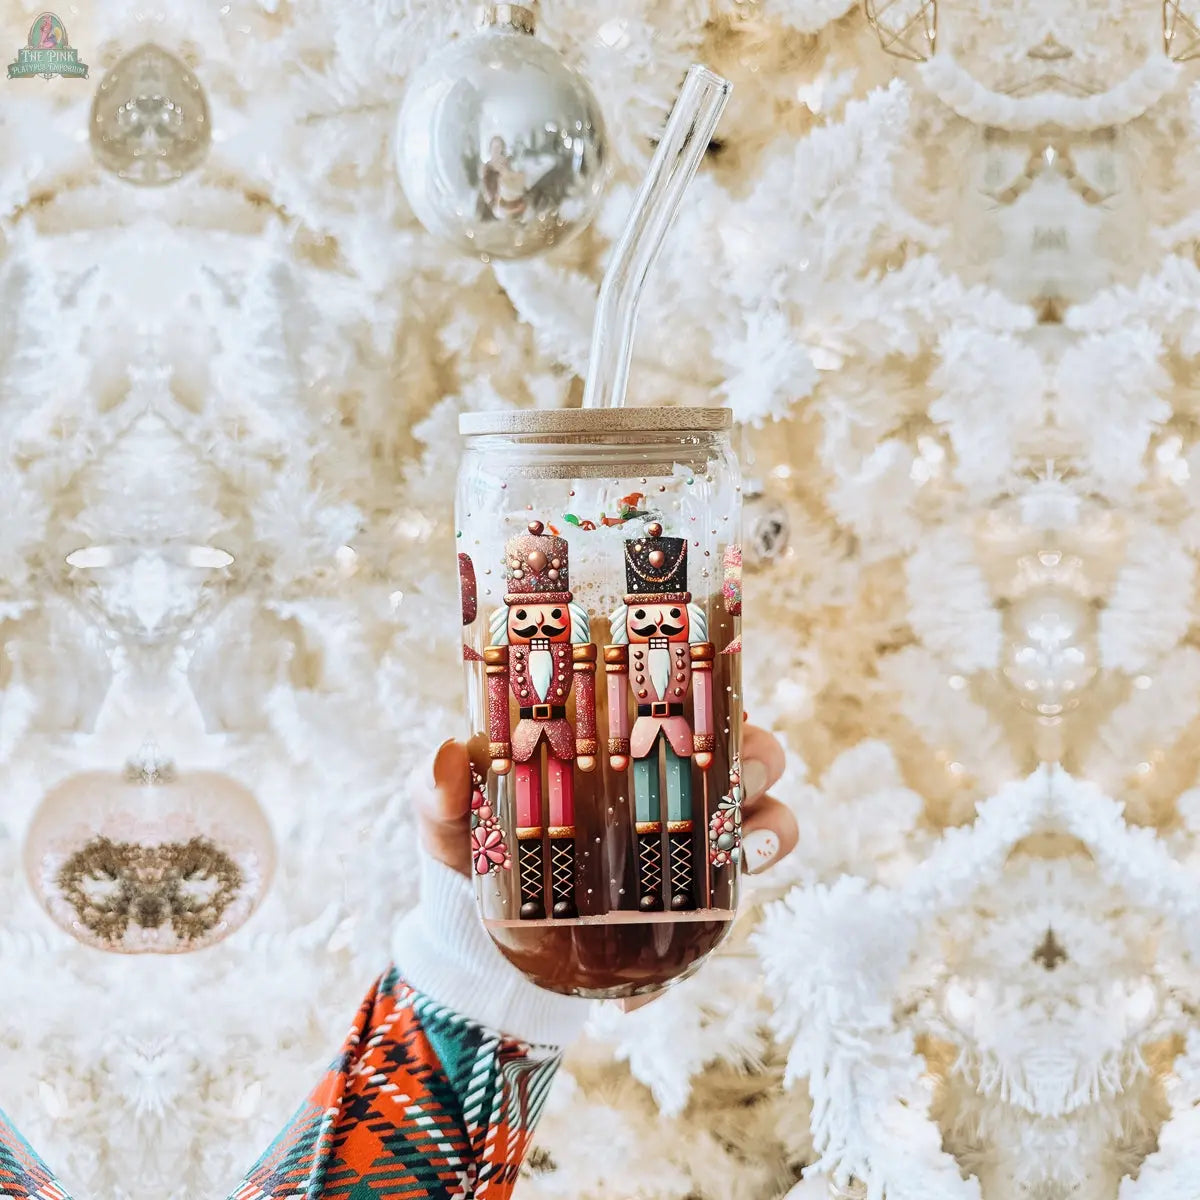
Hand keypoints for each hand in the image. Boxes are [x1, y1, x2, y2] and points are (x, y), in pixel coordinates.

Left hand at [421, 729, 798, 1014]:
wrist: (487, 934)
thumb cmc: (482, 845)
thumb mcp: (452, 817)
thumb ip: (439, 790)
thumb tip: (449, 757)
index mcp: (630, 742)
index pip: (693, 703)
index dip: (719, 697)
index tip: (710, 710)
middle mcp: (679, 784)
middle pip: (755, 753)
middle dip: (759, 759)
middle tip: (729, 780)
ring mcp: (694, 844)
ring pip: (770, 821)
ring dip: (769, 832)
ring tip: (740, 853)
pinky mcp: (692, 907)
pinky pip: (724, 922)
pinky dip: (692, 954)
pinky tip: (639, 986)